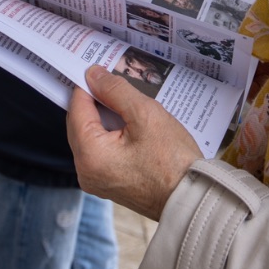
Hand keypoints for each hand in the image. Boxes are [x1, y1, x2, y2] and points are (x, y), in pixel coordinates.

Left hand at [67, 66, 200, 220]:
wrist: (191, 198)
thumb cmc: (173, 161)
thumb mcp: (146, 115)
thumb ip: (116, 91)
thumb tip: (93, 74)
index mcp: (90, 155)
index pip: (77, 108)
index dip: (88, 85)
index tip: (100, 69)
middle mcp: (85, 171)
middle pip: (80, 124)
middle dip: (95, 101)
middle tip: (114, 82)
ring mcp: (96, 181)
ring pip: (90, 137)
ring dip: (104, 118)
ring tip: (126, 102)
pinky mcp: (108, 185)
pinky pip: (101, 152)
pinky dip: (110, 135)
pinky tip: (129, 124)